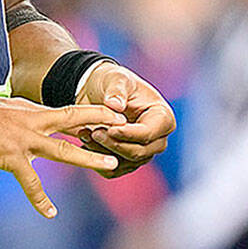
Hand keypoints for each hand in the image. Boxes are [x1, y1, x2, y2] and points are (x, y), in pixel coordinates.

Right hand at [0, 95, 126, 217]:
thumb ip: (11, 113)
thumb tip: (15, 115)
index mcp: (26, 109)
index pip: (62, 112)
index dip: (86, 113)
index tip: (107, 115)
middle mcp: (30, 120)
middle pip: (72, 120)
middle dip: (99, 124)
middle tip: (124, 127)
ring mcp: (22, 139)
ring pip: (63, 149)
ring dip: (88, 157)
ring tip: (111, 165)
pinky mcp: (10, 157)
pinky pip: (31, 182)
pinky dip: (40, 199)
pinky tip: (50, 213)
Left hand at [74, 63, 174, 177]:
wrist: (99, 92)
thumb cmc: (112, 82)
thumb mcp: (115, 78)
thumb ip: (117, 90)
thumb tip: (115, 105)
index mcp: (163, 118)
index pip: (149, 133)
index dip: (128, 134)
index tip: (108, 129)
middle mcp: (157, 139)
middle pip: (138, 152)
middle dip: (114, 144)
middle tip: (93, 133)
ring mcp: (143, 152)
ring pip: (125, 163)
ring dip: (102, 152)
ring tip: (84, 134)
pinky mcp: (127, 161)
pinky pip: (113, 170)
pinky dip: (98, 161)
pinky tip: (85, 144)